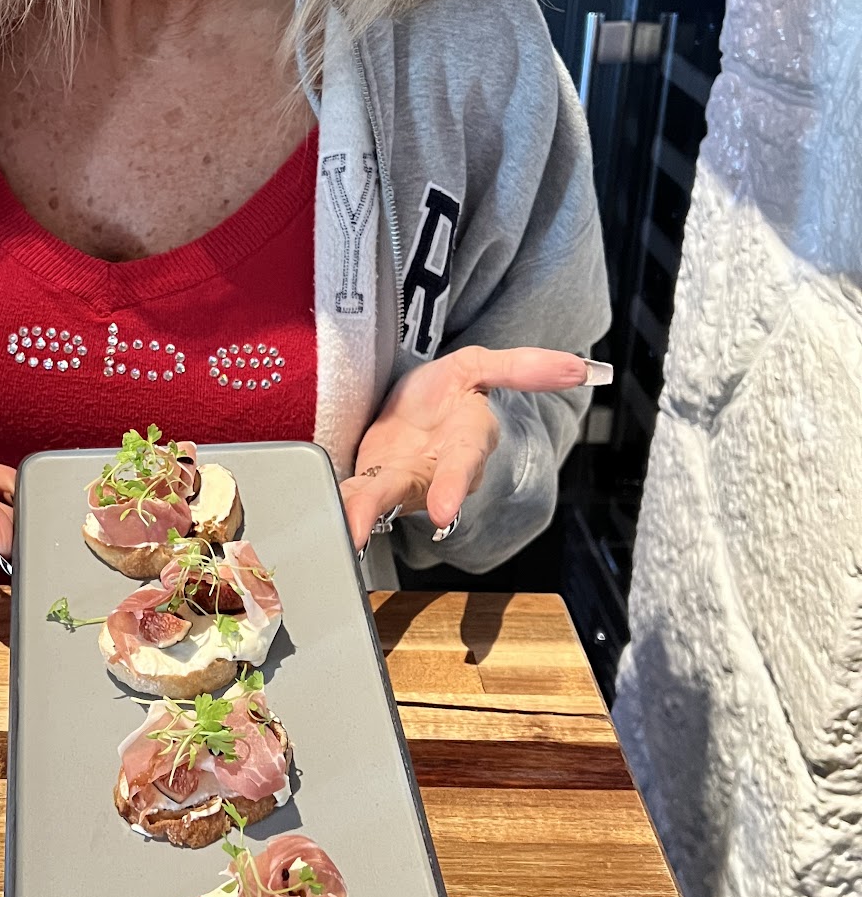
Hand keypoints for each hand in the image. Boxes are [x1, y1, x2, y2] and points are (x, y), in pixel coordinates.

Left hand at [339, 345, 598, 552]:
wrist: (411, 407)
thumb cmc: (445, 393)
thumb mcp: (479, 367)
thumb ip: (522, 367)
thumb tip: (581, 368)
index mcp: (464, 443)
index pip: (462, 464)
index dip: (453, 486)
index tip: (442, 511)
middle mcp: (432, 471)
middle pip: (413, 492)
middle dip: (382, 509)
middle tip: (359, 529)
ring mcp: (397, 479)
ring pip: (377, 499)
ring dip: (353, 514)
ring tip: (337, 529)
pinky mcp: (366, 480)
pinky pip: (349, 494)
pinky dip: (333, 502)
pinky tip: (316, 508)